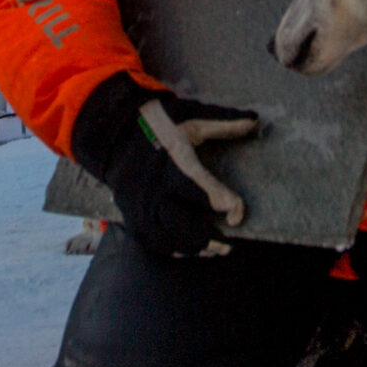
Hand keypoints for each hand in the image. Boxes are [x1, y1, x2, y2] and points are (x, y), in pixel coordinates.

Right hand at [71, 73, 259, 257]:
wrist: (111, 128)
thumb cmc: (157, 120)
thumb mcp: (192, 116)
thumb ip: (225, 122)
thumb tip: (255, 120)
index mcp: (177, 164)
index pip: (209, 194)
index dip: (230, 206)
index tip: (238, 211)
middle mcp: (158, 189)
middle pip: (186, 226)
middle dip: (210, 239)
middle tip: (227, 246)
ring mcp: (141, 204)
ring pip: (168, 239)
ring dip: (192, 248)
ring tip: (210, 250)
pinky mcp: (129, 211)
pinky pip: (149, 240)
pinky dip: (168, 248)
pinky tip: (183, 249)